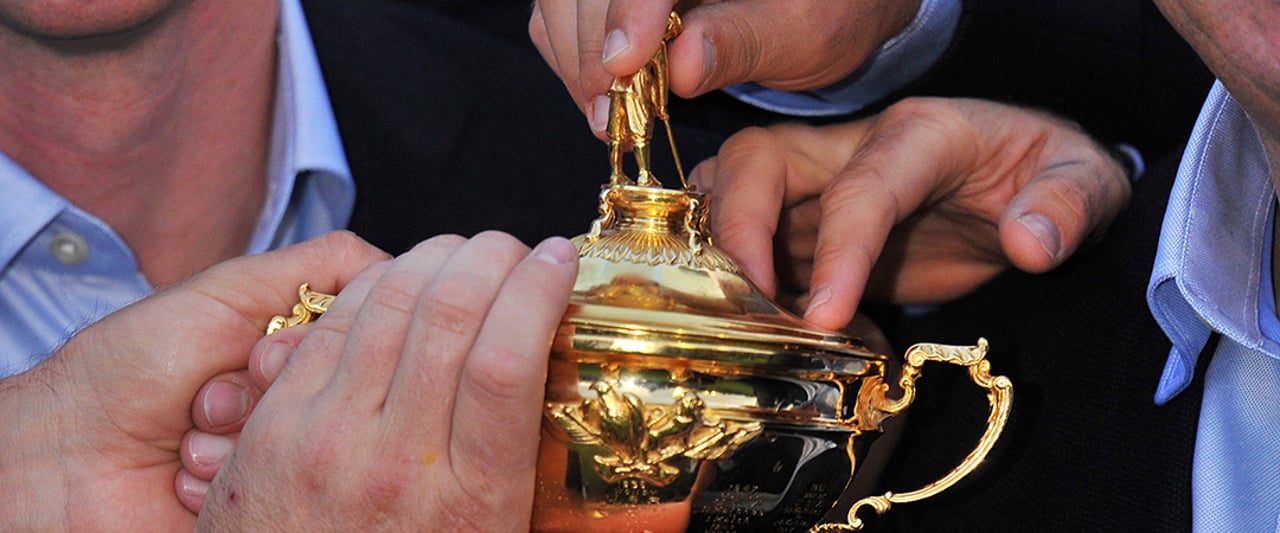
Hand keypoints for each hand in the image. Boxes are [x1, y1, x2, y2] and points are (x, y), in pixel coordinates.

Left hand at [0, 231, 387, 530]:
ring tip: (190, 433)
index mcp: (302, 351)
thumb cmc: (135, 364)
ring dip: (234, 438)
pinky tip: (185, 472)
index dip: (311, 348)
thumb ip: (320, 265)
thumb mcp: (228, 291)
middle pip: (339, 394)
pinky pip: (273, 488)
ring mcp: (281, 456)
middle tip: (214, 394)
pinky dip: (218, 477)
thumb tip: (399, 262)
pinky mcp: (263, 501)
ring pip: (307, 444)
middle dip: (265, 391)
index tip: (261, 352)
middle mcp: (298, 403)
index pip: (364, 342)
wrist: (66, 450)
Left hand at [194, 232, 578, 530]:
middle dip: (490, 256)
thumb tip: (550, 366)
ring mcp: (329, 439)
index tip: (556, 259)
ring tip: (462, 252)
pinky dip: (375, 285)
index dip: (537, 290)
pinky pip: (331, 325)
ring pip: (390, 304)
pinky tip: (400, 276)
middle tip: (511, 248)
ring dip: (434, 255)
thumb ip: (516, 459)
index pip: (507, 362)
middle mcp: (400, 463)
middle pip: (451, 315)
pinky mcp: (275, 426)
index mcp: (473, 500)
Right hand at [530, 0, 919, 136]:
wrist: (829, 8)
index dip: (625, 11)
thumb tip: (680, 66)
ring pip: (561, 3)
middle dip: (590, 50)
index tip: (622, 67)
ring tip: (610, 117)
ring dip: (575, 61)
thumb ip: (742, 44)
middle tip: (611, 116)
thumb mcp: (804, 33)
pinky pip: (562, 17)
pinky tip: (605, 97)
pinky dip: (571, 58)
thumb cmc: (828, 13)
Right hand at [692, 97, 1131, 329]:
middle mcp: (853, 149)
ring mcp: (822, 186)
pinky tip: (780, 330)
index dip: (837, 248)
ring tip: (737, 317)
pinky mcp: (809, 226)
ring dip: (717, 248)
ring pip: (731, 189)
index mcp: (920, 135)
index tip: (824, 316)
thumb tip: (1030, 241)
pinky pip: (749, 243)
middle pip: (758, 161)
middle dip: (735, 230)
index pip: (863, 185)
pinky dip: (742, 282)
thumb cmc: (1048, 170)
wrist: (1023, 181)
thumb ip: (1067, 202)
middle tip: (745, 309)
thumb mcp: (1085, 177)